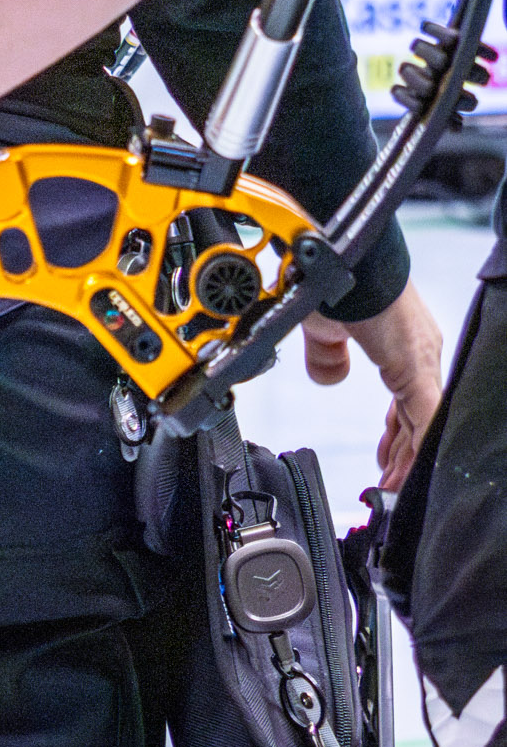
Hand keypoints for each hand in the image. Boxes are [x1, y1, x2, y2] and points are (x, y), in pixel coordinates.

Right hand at [301, 281, 444, 490]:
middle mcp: (419, 354)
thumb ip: (328, 356)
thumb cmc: (333, 280)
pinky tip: (404, 472)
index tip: (386, 460)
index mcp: (402, 346)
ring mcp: (421, 361)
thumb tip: (332, 376)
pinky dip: (414, 450)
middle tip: (391, 484)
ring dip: (409, 460)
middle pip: (419, 418)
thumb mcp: (323, 328)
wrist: (338, 258)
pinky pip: (423, 419)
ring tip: (394, 488)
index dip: (398, 437)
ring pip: (424, 424)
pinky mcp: (415, 367)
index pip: (408, 403)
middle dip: (405, 456)